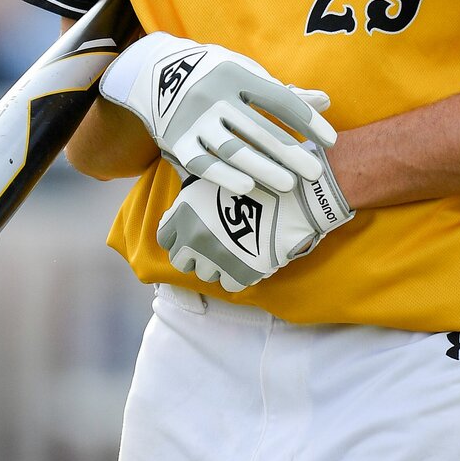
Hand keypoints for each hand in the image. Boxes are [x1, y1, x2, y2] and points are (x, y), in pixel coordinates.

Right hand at [98, 32, 335, 194]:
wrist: (156, 72)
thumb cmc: (216, 75)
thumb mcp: (246, 73)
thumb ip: (283, 92)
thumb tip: (325, 102)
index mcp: (236, 75)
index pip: (280, 100)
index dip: (307, 121)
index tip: (331, 141)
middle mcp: (214, 96)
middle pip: (260, 129)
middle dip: (291, 153)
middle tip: (317, 173)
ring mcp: (194, 119)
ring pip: (233, 150)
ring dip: (263, 169)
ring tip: (290, 185)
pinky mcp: (176, 140)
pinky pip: (203, 163)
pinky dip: (225, 176)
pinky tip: (249, 188)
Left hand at [156, 145, 353, 292]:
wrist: (294, 194)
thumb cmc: (258, 177)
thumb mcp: (216, 177)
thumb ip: (192, 197)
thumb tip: (181, 212)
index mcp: (184, 212)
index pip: (165, 237)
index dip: (178, 236)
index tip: (191, 233)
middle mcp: (193, 237)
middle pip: (181, 260)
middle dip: (195, 254)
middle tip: (213, 244)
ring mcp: (215, 259)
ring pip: (205, 274)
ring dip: (216, 264)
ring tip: (235, 248)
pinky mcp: (238, 274)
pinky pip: (228, 284)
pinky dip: (237, 274)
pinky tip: (249, 257)